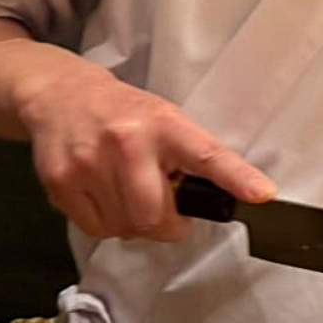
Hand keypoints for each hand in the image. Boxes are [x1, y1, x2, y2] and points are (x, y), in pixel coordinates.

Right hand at [12, 63, 275, 241]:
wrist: (60, 94)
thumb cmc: (123, 112)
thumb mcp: (163, 119)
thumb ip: (187, 157)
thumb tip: (217, 200)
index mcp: (163, 124)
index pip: (207, 154)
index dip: (236, 177)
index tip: (262, 194)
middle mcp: (127, 142)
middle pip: (155, 216)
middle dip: (167, 225)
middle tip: (167, 213)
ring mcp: (89, 163)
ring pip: (125, 228)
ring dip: (134, 224)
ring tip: (129, 194)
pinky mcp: (60, 182)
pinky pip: (95, 229)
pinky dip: (107, 224)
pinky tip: (105, 196)